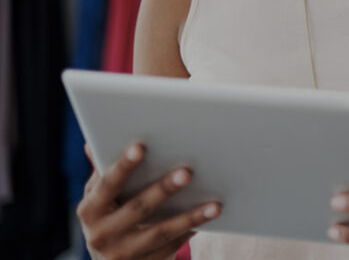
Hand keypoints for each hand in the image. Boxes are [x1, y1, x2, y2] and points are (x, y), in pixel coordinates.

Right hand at [78, 143, 221, 259]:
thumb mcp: (100, 198)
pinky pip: (172, 247)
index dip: (123, 166)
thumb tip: (93, 143)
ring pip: (160, 233)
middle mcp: (102, 234)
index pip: (107, 185)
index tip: (141, 146)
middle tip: (187, 171)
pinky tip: (210, 218)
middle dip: (163, 189)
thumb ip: (103, 172)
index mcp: (90, 210)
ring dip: (189, 217)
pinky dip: (191, 231)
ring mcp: (123, 254)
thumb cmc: (110, 217)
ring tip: (214, 204)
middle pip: (137, 209)